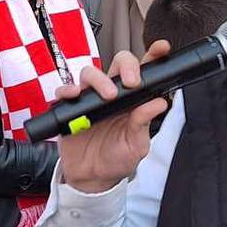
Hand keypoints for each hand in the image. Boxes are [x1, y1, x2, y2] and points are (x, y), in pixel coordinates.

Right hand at [53, 44, 172, 193]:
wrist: (92, 178)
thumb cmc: (116, 158)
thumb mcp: (136, 145)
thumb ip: (143, 124)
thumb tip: (158, 103)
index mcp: (133, 101)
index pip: (143, 73)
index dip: (152, 57)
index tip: (161, 48)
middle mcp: (112, 94)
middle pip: (117, 63)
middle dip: (126, 65)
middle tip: (132, 82)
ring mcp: (90, 99)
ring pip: (91, 73)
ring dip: (100, 79)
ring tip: (108, 96)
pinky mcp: (71, 108)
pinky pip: (65, 92)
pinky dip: (68, 90)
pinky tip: (75, 95)